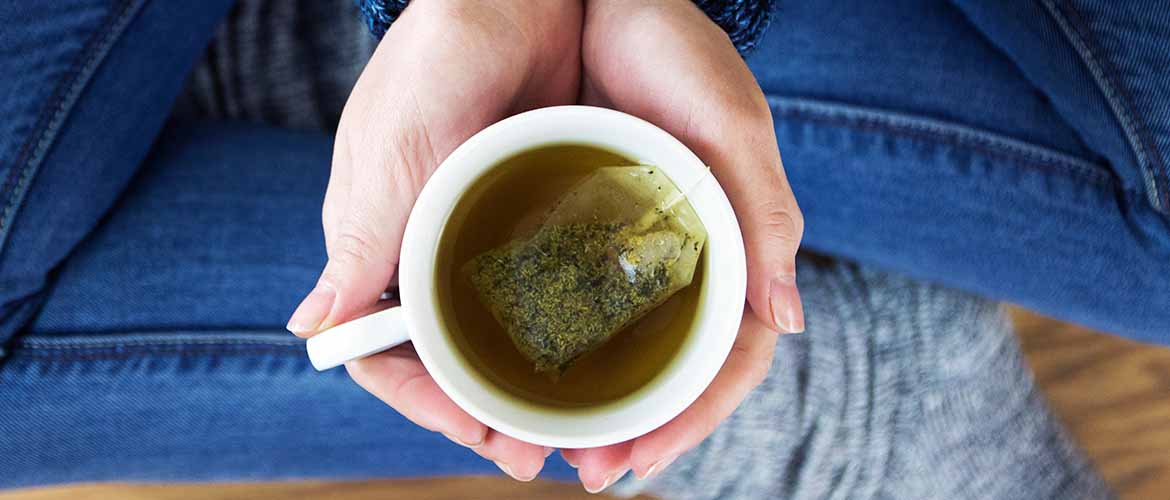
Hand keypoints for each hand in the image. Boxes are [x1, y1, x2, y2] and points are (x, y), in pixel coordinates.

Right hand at [286, 0, 581, 480]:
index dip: (424, 403)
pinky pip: (537, 289)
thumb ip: (361, 245)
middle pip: (444, 358)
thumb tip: (314, 330)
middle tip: (533, 454)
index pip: (384, 352)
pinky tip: (592, 359)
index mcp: (377, 248)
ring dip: (522, 387)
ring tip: (569, 428)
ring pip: (492, 336)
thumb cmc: (436, 63)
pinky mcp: (530, 213)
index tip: (476, 434)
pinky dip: (556, 332)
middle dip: (481, 413)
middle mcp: (426, 252)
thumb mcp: (395, 155)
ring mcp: (478, 236)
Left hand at [560, 0, 803, 490]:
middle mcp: (687, 259)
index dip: (693, 417)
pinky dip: (562, 350)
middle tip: (589, 470)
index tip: (640, 459)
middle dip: (639, 430)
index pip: (729, 357)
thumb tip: (791, 321)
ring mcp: (638, 250)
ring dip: (594, 405)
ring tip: (548, 447)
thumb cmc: (674, 53)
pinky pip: (580, 306)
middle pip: (674, 369)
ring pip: (627, 349)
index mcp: (732, 246)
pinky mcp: (587, 231)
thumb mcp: (729, 125)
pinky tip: (526, 376)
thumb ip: (766, 215)